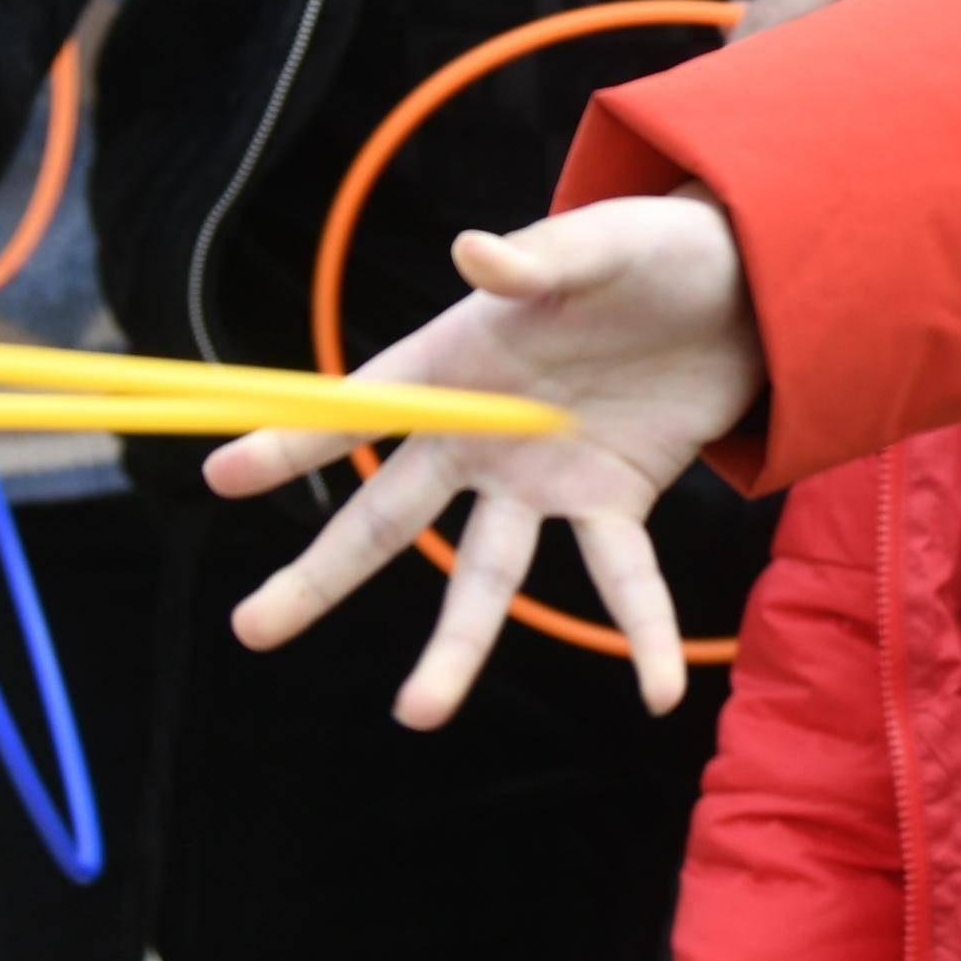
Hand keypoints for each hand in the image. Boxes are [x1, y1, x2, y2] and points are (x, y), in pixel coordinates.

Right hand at [204, 191, 760, 725]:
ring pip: (486, 576)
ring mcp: (544, 479)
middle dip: (321, 574)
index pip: (359, 409)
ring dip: (457, 647)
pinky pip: (625, 581)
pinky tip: (659, 693)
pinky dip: (645, 633)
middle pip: (388, 518)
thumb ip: (539, 261)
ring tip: (417, 714)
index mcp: (455, 363)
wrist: (740, 289)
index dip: (293, 440)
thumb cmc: (650, 254)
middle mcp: (483, 436)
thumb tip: (473, 251)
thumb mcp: (602, 246)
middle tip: (251, 629)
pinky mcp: (614, 503)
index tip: (221, 474)